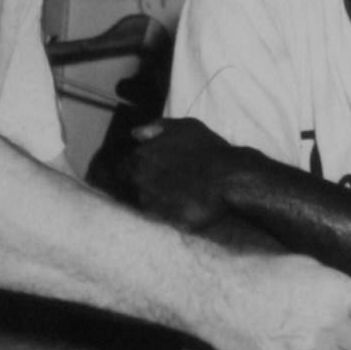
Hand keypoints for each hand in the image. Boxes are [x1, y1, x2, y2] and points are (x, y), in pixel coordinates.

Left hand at [123, 118, 240, 229]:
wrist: (229, 178)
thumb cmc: (206, 149)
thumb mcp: (183, 127)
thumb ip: (155, 128)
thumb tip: (135, 134)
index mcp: (138, 159)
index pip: (122, 169)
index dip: (132, 170)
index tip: (142, 171)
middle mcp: (139, 183)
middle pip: (128, 189)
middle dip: (139, 186)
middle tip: (158, 185)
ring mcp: (152, 205)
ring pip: (143, 205)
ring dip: (152, 200)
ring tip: (170, 196)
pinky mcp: (166, 222)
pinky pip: (160, 218)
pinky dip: (166, 213)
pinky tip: (178, 206)